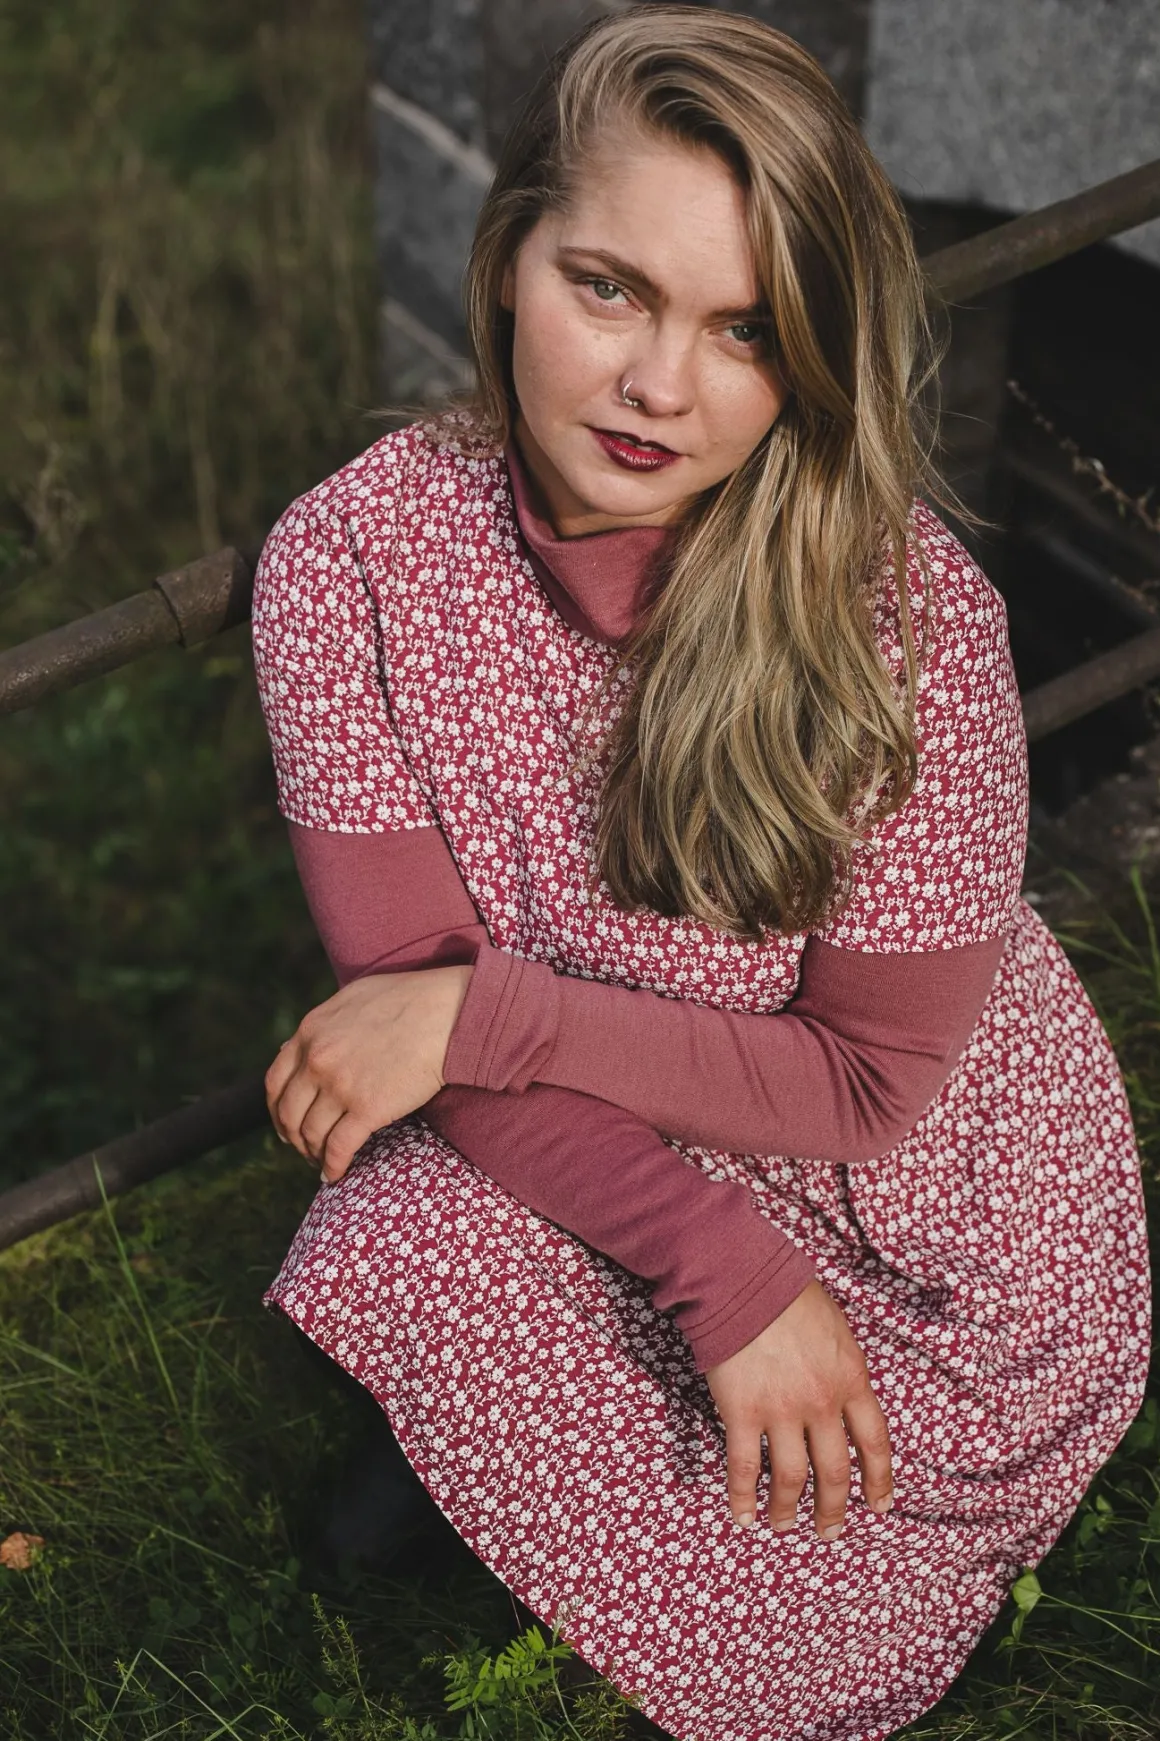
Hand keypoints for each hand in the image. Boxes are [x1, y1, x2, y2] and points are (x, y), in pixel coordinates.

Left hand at [265, 966, 472, 1183]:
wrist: (447, 1013)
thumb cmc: (409, 1000)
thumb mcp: (353, 999)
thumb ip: (324, 1024)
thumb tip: (303, 1045)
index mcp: (310, 1032)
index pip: (275, 1081)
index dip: (277, 1109)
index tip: (287, 1123)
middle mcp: (317, 1060)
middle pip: (289, 1113)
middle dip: (294, 1137)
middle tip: (304, 1148)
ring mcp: (340, 1086)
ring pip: (311, 1134)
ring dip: (314, 1154)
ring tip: (323, 1162)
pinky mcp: (367, 1109)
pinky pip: (338, 1148)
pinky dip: (333, 1166)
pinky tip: (336, 1173)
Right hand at [704, 1280, 892, 1539]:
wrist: (745, 1279)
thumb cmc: (788, 1293)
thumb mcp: (837, 1328)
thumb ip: (843, 1367)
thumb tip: (841, 1394)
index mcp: (851, 1380)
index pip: (875, 1443)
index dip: (879, 1479)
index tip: (879, 1505)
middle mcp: (822, 1403)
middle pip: (835, 1471)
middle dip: (834, 1508)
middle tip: (830, 1530)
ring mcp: (782, 1412)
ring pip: (792, 1478)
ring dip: (789, 1510)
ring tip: (784, 1526)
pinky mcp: (743, 1413)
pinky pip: (745, 1468)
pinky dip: (744, 1498)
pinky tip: (744, 1516)